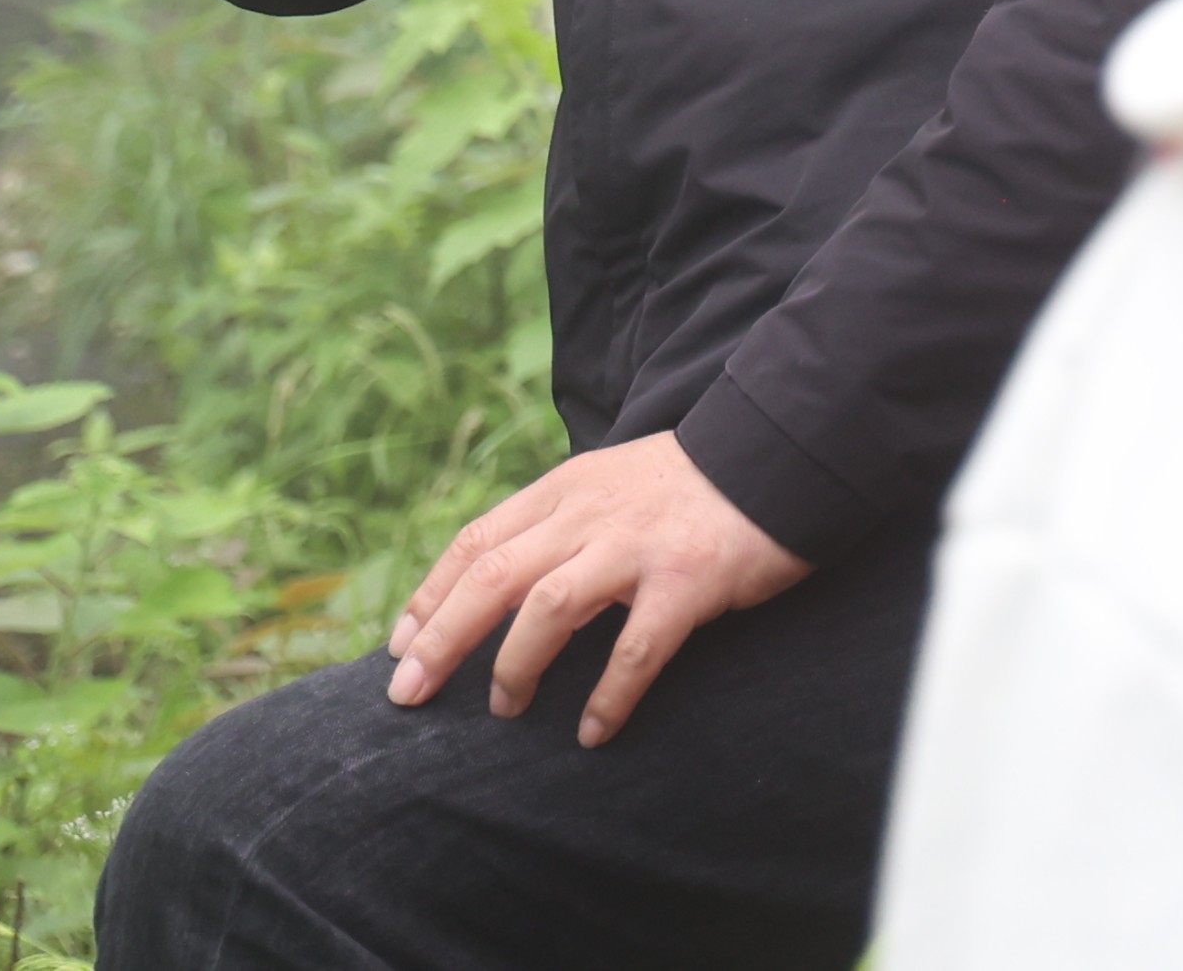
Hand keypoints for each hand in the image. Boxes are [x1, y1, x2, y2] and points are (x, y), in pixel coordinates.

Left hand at [388, 434, 807, 747]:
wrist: (782, 452)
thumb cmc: (693, 484)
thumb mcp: (612, 482)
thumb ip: (562, 519)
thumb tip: (504, 575)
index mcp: (567, 489)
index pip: (476, 541)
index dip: (430, 596)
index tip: (400, 645)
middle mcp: (590, 514)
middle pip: (492, 576)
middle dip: (441, 639)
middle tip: (407, 694)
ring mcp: (637, 546)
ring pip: (548, 607)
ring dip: (515, 666)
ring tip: (505, 709)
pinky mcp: (688, 579)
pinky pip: (636, 648)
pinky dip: (608, 694)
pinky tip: (593, 730)